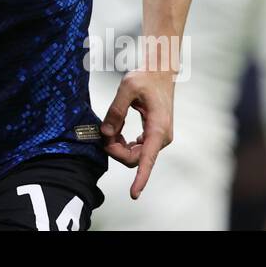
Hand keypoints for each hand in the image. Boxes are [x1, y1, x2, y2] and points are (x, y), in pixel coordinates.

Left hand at [100, 69, 174, 199]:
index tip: (134, 194)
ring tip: (110, 127)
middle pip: (134, 159)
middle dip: (115, 150)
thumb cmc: (147, 77)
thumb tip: (106, 132)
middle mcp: (161, 137)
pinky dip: (123, 143)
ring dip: (118, 146)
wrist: (161, 72)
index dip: (141, 178)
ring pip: (134, 155)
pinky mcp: (154, 136)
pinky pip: (137, 149)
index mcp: (158, 128)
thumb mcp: (128, 87)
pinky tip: (117, 130)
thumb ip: (116, 110)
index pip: (148, 159)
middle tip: (104, 132)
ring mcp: (158, 138)